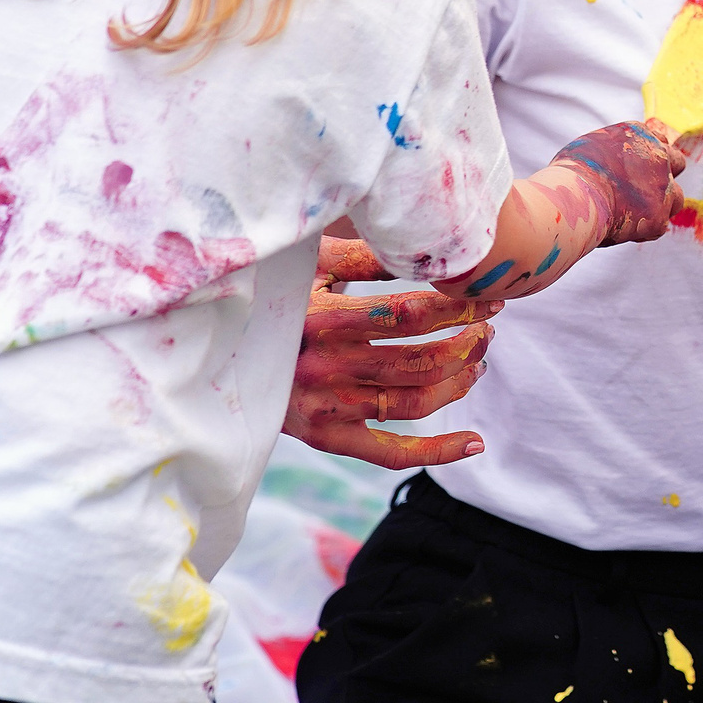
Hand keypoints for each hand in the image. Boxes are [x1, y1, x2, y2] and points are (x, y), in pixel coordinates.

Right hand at [286, 236, 500, 468]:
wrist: (213, 352)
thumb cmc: (271, 296)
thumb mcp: (309, 266)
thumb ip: (366, 257)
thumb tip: (429, 248)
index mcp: (322, 320)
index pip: (408, 315)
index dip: (458, 307)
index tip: (489, 298)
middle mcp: (325, 368)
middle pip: (420, 361)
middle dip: (467, 343)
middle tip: (488, 329)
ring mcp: (326, 407)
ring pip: (414, 403)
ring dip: (458, 383)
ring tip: (478, 362)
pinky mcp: (325, 437)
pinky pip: (391, 453)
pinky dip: (438, 452)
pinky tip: (475, 443)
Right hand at [553, 119, 685, 244]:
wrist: (573, 197)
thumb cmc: (570, 173)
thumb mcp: (590, 147)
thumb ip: (611, 150)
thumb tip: (612, 160)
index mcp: (639, 134)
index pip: (658, 139)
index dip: (649, 156)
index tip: (638, 168)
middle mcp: (658, 156)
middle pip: (678, 162)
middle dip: (664, 175)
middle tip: (644, 189)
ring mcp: (662, 187)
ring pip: (677, 198)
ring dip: (661, 206)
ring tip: (634, 213)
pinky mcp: (658, 217)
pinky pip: (658, 227)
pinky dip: (643, 230)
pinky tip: (621, 231)